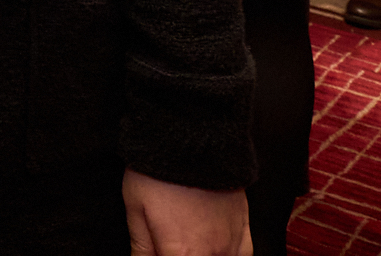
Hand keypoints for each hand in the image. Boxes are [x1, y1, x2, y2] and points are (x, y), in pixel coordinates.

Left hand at [123, 170, 251, 255]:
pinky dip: (229, 255)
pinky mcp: (245, 227)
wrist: (192, 136)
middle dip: (184, 253)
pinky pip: (243, 255)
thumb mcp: (136, 208)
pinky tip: (217, 249)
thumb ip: (141, 246)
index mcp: (183, 252)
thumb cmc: (160, 169)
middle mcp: (212, 252)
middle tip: (167, 242)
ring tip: (189, 242)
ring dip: (203, 253)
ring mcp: (232, 242)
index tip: (157, 251)